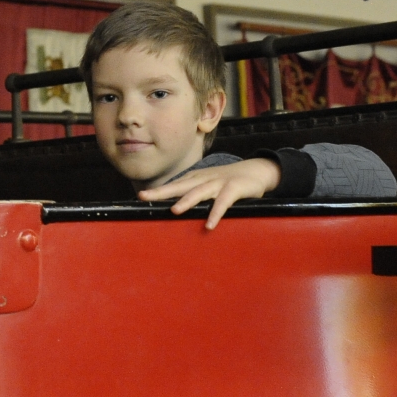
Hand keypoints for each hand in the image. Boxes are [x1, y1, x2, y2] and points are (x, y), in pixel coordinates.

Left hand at [137, 158, 281, 229]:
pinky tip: (209, 225)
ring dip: (187, 201)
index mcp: (195, 179)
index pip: (173, 186)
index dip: (157, 191)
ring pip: (200, 192)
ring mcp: (219, 182)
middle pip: (180, 185)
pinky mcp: (234, 188)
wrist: (257, 171)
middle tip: (144, 196)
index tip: (140, 196)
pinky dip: (216, 212)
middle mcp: (204, 179)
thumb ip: (194, 195)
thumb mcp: (208, 186)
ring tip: (174, 211)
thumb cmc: (228, 182)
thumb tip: (175, 210)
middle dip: (161, 191)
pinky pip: (224, 202)